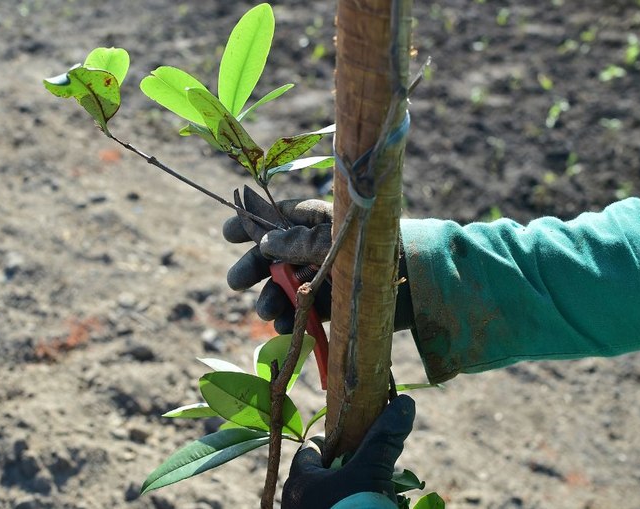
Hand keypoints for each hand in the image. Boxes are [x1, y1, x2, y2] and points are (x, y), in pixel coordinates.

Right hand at [223, 192, 413, 332]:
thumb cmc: (370, 251)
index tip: (227, 233)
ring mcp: (321, 275)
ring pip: (283, 285)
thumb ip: (296, 242)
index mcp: (316, 221)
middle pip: (272, 255)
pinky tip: (283, 326)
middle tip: (236, 283)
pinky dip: (289, 318)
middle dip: (253, 268)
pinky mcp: (330, 302)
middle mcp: (314, 246)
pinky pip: (300, 309)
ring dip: (269, 298)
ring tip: (266, 311)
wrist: (412, 285)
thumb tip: (264, 243)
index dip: (250, 223)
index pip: (276, 217)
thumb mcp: (329, 241)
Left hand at [281, 395, 415, 508]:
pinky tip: (383, 508)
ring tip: (386, 493)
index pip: (312, 448)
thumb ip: (383, 440)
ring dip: (362, 490)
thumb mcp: (370, 473)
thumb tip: (404, 403)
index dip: (337, 438)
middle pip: (327, 474)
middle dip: (355, 468)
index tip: (359, 434)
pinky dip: (361, 506)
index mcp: (300, 482)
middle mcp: (300, 502)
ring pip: (335, 496)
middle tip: (381, 468)